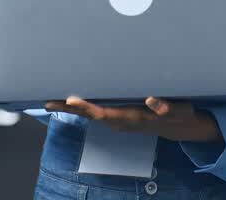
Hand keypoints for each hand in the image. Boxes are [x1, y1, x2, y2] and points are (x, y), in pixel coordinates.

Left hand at [44, 96, 223, 142]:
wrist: (177, 125)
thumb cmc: (178, 113)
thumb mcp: (179, 109)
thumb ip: (165, 106)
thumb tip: (151, 100)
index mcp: (132, 117)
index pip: (105, 113)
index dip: (87, 108)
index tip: (72, 100)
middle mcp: (121, 121)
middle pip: (90, 115)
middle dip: (69, 108)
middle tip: (47, 101)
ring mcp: (118, 120)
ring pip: (91, 114)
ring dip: (71, 108)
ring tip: (50, 99)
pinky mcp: (117, 116)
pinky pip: (95, 112)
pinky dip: (81, 106)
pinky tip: (70, 99)